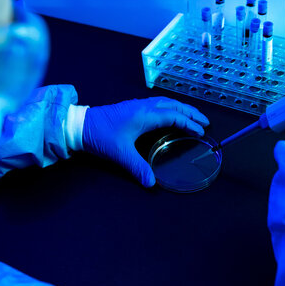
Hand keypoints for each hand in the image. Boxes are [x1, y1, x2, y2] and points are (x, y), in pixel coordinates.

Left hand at [82, 97, 209, 186]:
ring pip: (166, 102)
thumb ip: (138, 167)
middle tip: (204, 121)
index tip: (201, 130)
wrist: (80, 124)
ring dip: (181, 108)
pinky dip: (170, 108)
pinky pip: (158, 104)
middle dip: (191, 112)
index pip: (174, 116)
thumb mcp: (120, 153)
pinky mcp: (132, 107)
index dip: (189, 122)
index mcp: (144, 115)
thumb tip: (151, 182)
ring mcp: (138, 105)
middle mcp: (143, 107)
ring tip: (192, 116)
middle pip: (173, 105)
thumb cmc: (99, 135)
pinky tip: (170, 114)